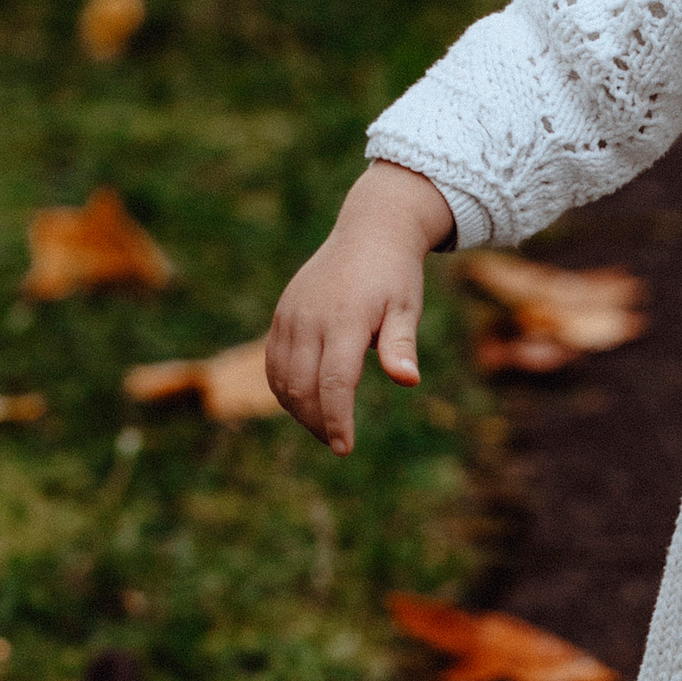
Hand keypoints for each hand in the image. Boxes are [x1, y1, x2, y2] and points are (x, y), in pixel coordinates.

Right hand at [266, 161, 458, 455]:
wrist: (369, 231)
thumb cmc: (395, 276)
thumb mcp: (406, 308)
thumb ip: (401, 345)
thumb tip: (407, 380)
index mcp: (344, 320)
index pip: (334, 383)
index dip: (337, 420)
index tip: (344, 448)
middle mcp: (309, 318)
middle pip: (303, 387)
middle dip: (318, 422)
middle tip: (338, 443)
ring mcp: (290, 316)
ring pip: (282, 378)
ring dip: (299, 410)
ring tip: (323, 427)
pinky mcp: (282, 315)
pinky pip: (274, 362)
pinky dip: (284, 388)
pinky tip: (304, 403)